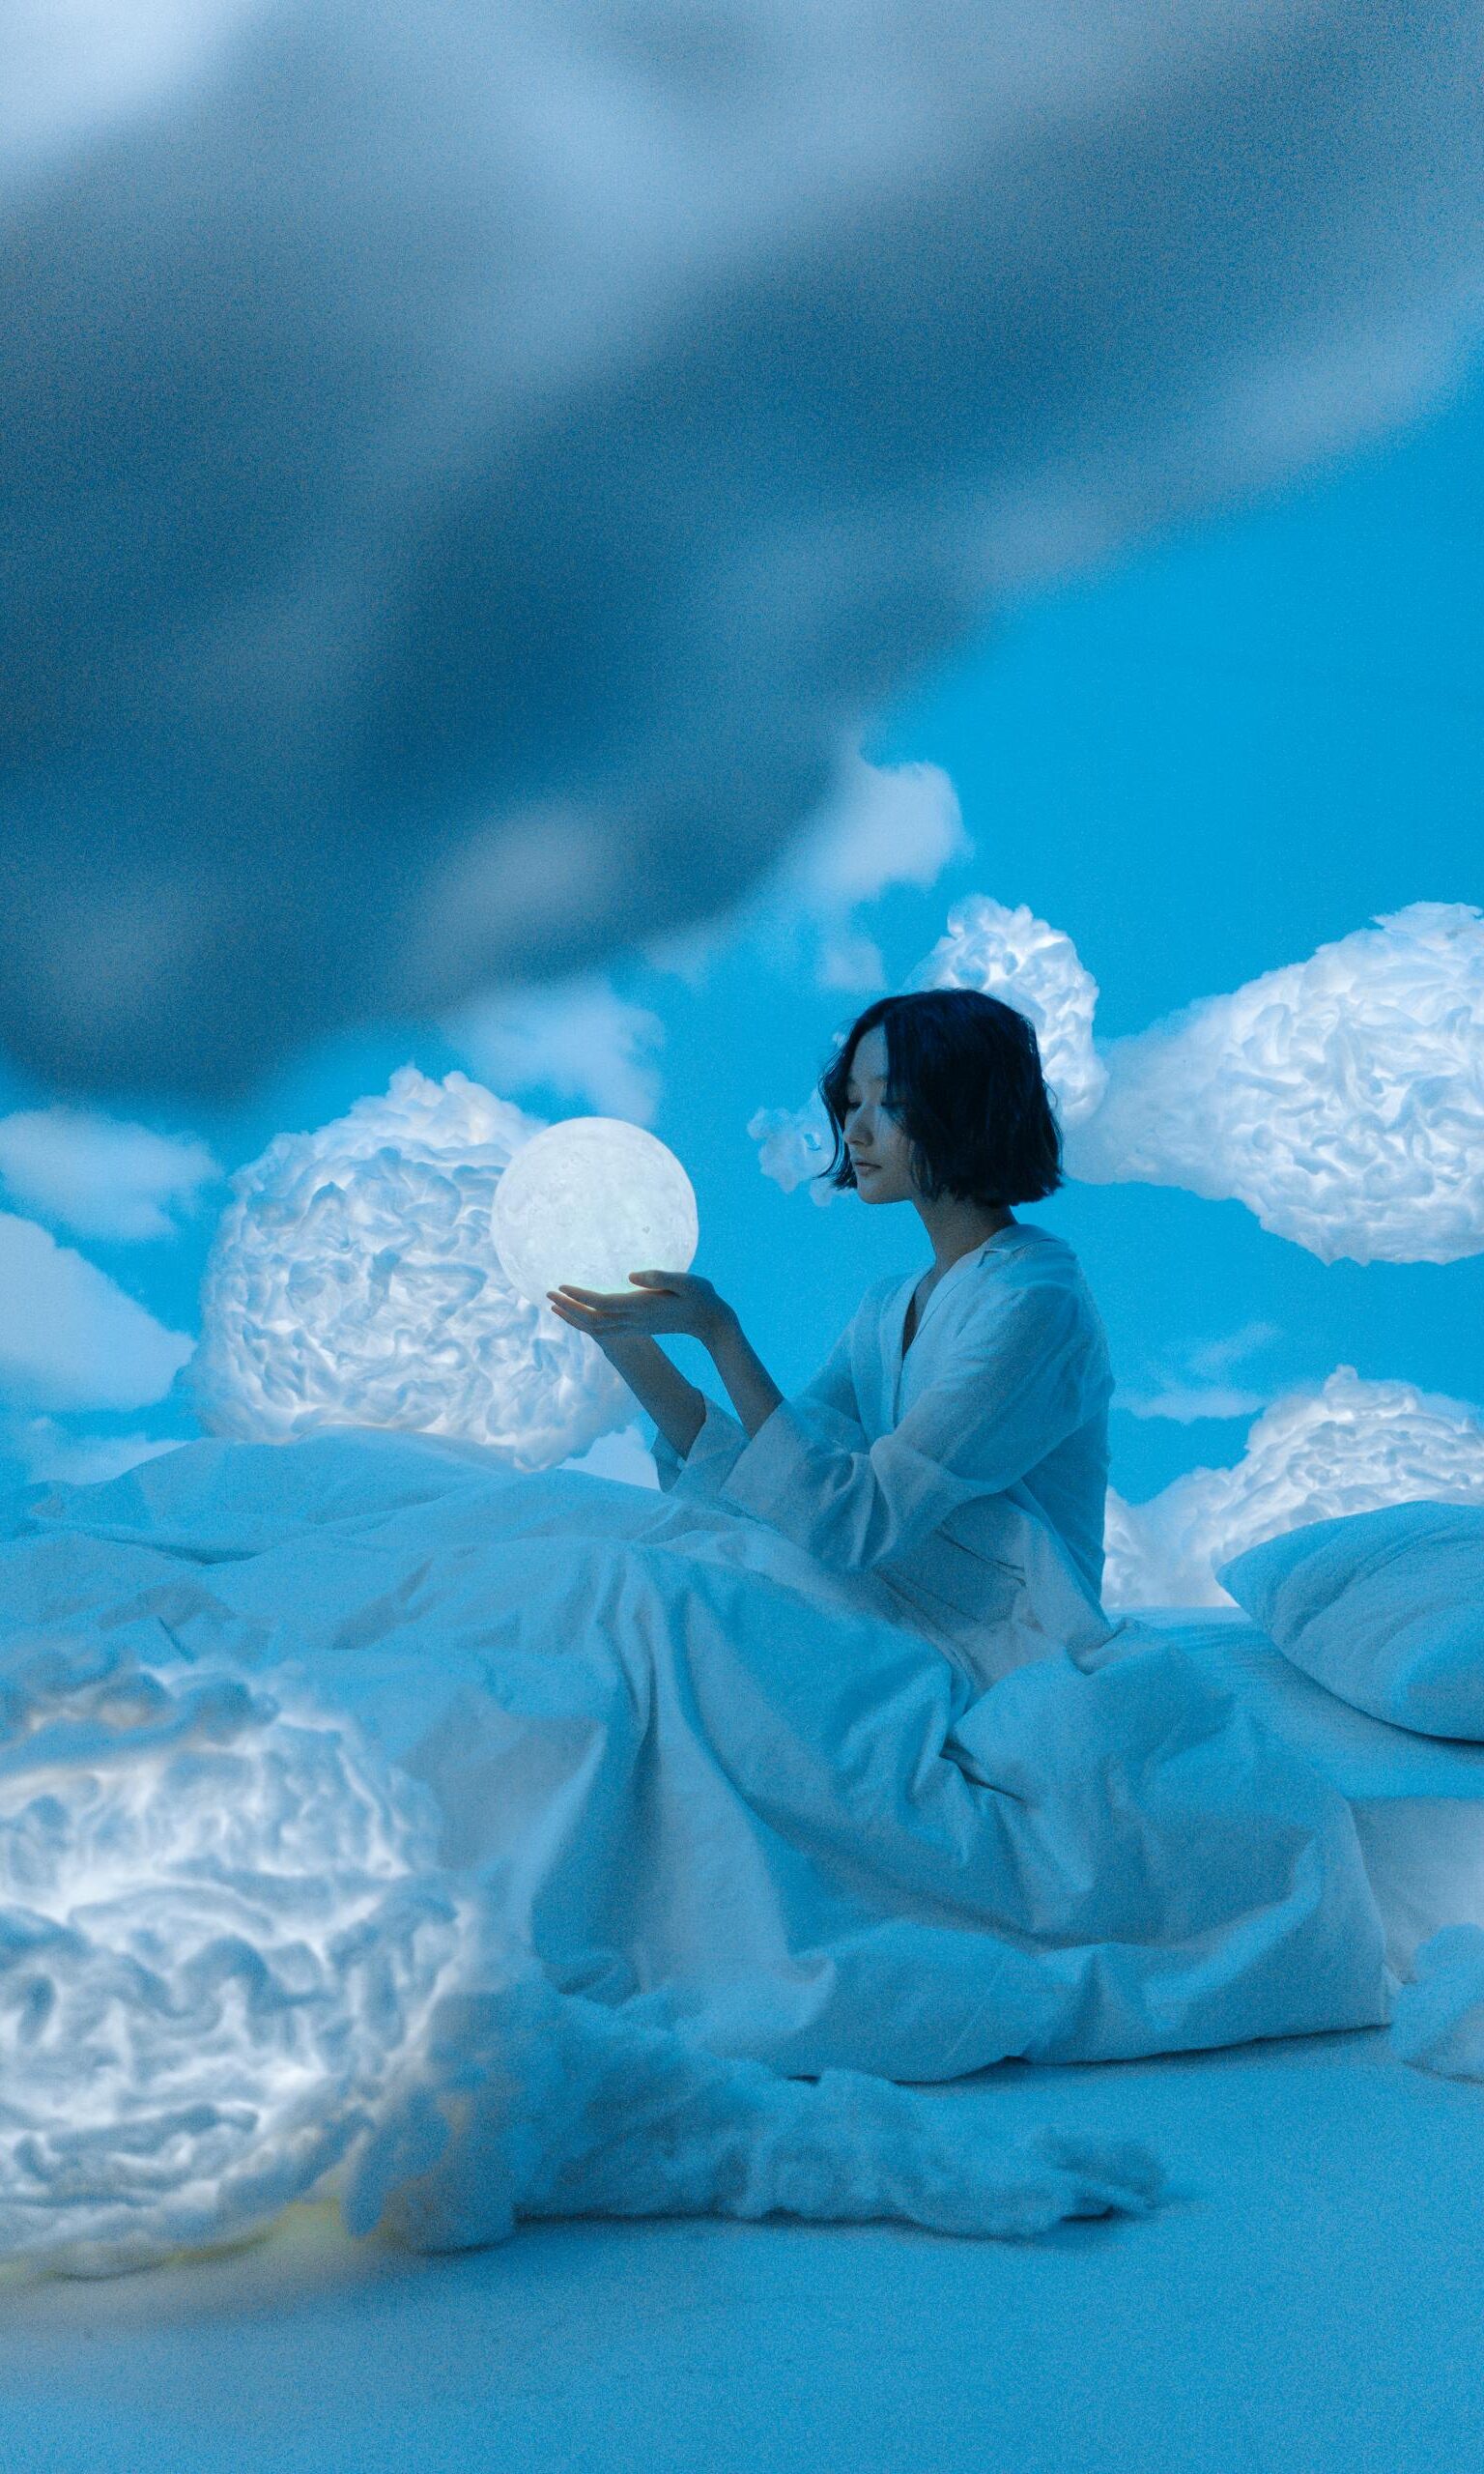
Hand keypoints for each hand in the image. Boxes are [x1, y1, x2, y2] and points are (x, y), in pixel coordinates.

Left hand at [546, 1270, 732, 1348]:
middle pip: (592, 1320)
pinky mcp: (638, 1328)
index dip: (579, 1297)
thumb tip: (630, 1275)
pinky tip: (580, 1316)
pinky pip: (604, 1331)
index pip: (602, 1303)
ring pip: (596, 1329)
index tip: (560, 1286)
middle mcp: (634, 1320)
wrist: (711, 1323)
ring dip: (573, 1319)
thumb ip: (659, 1277)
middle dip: (568, 1308)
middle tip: (547, 1294)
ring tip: (554, 1307)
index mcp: (641, 1306)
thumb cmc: (701, 1296)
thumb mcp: (686, 1281)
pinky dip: (587, 1324)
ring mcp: (635, 1327)